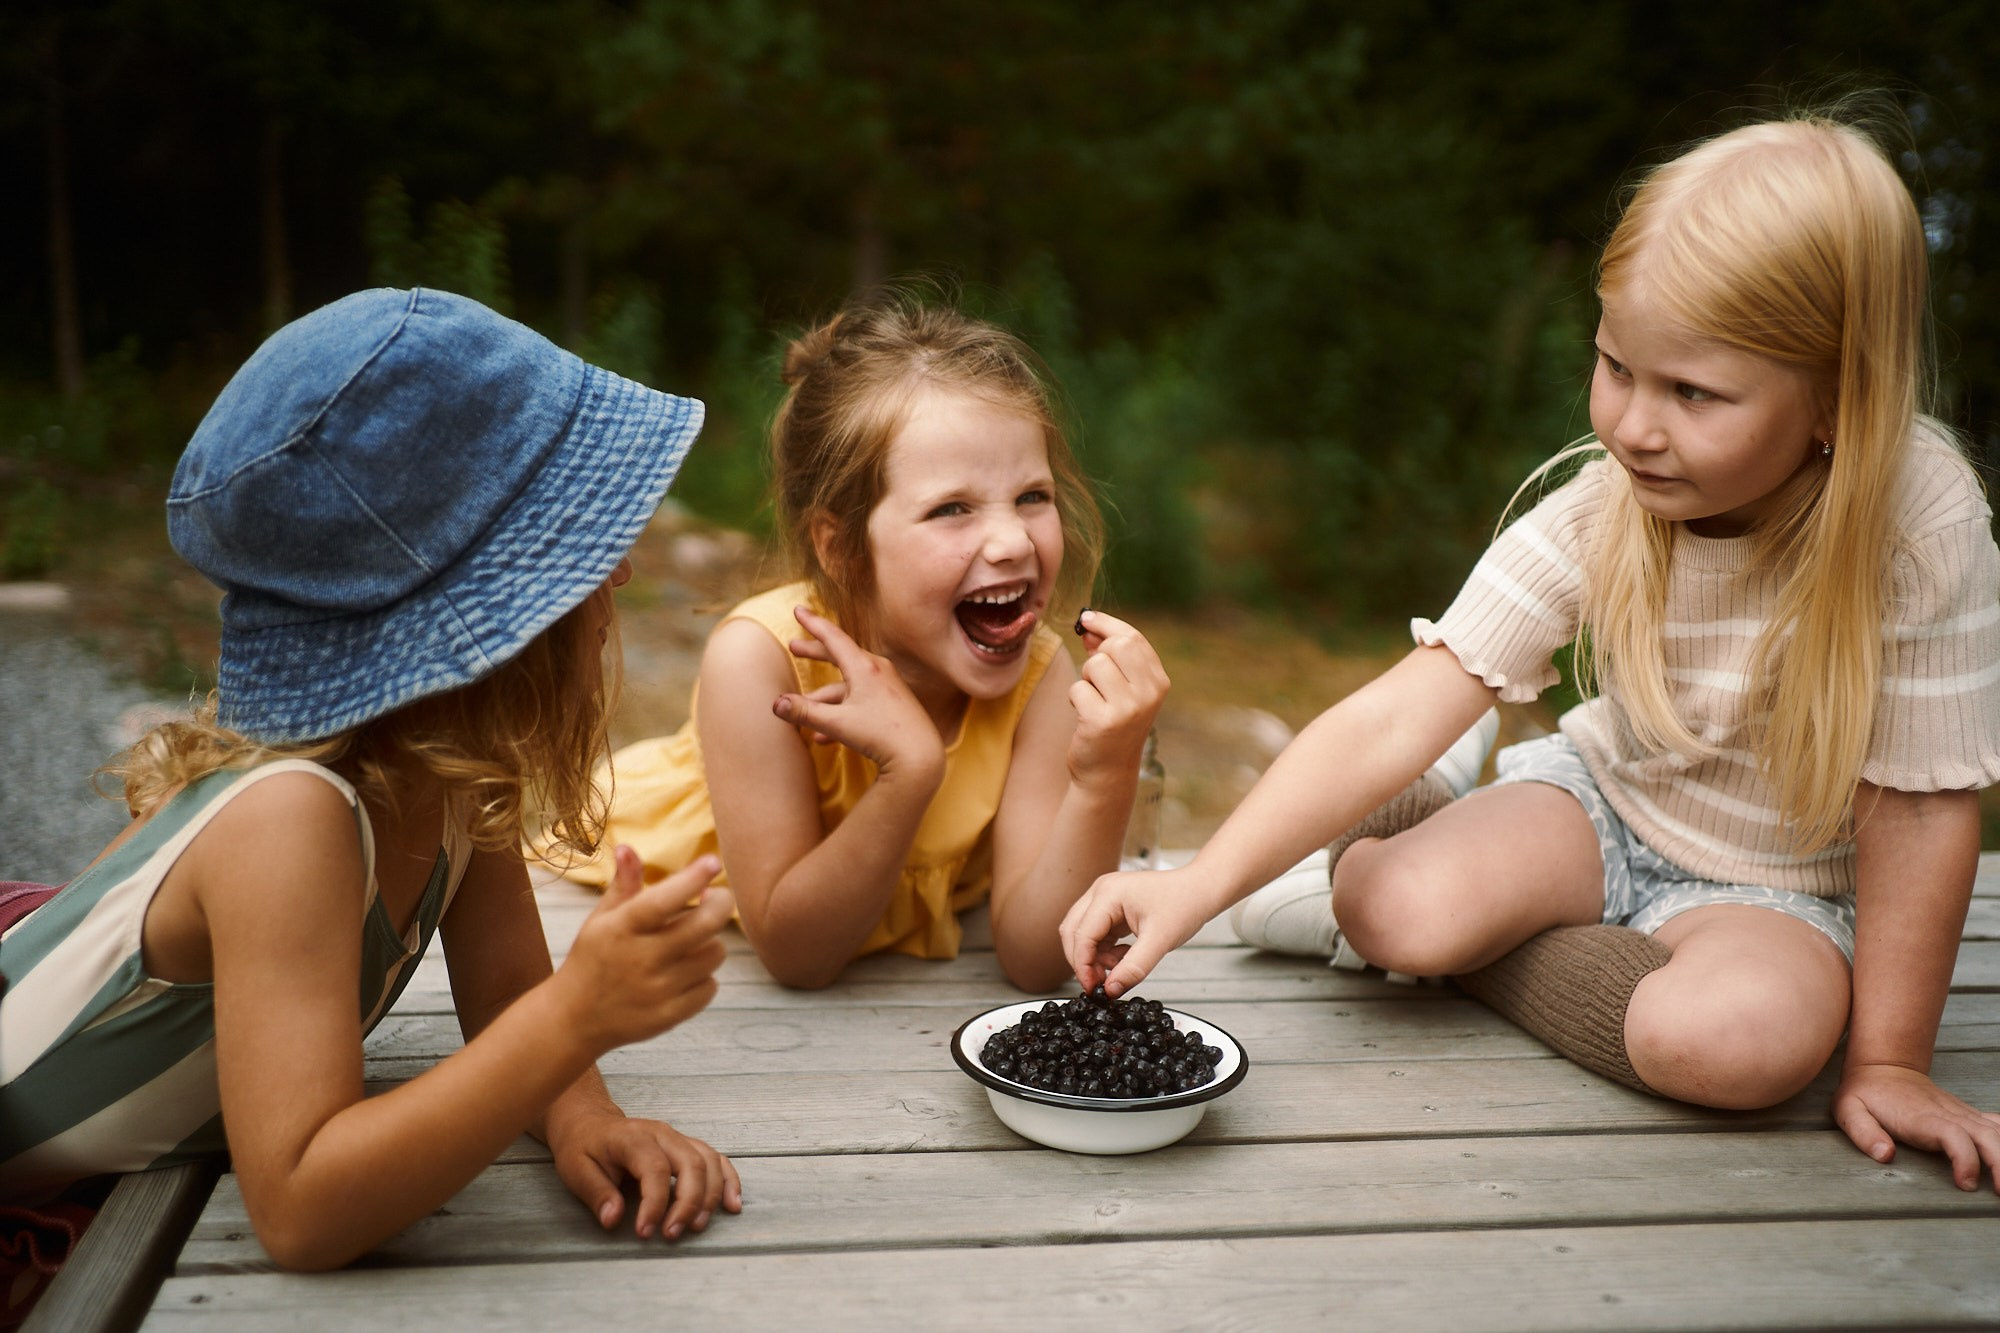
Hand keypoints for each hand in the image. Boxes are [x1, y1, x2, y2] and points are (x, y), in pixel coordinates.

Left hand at [552, 1110, 743, 1240]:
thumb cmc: (583, 1148)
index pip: (655, 1170)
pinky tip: (732, 1204)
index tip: (645, 1232)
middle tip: (673, 1234)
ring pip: (707, 1162)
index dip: (654, 1204)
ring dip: (709, 1196)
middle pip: (690, 1164)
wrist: (590, 1123)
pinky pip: (716, 1159)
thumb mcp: (576, 1170)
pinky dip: (728, 1181)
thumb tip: (612, 1219)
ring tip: (698, 1226)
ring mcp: (677, 1138)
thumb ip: (596, 1194)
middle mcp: (661, 1134)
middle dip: (688, 1204)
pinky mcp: (686, 1145)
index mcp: (633, 1138)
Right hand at [556, 846, 732, 1051]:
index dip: (691, 879)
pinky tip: (685, 973)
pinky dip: (704, 977)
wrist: (574, 1018)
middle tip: (715, 898)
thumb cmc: (593, 958)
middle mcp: (640, 959)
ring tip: (692, 941)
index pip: (662, 901)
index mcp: (621, 929)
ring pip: (714, 954)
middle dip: (720, 904)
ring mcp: (657, 991)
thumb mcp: (601, 919)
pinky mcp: (669, 1016)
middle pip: (704, 926)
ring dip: (710, 943)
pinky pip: (710, 987)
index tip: (713, 862)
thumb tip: (627, 846)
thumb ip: (623, 885)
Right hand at [777, 606, 944, 781]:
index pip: (833, 638)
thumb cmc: (881, 736)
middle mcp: (878, 671)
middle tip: (793, 646)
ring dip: (824, 697)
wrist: (920, 758)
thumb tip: (775, 703)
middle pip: (840, 656)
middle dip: (815, 653)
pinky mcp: (893, 704)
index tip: (798, 609)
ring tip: (803, 709)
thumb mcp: (838, 723)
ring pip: (847, 685)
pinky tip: (824, 738)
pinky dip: (841, 712)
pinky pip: (860, 701)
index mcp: (864, 667)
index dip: (813, 623)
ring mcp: (887, 687)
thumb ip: (805, 712)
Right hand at [1059, 863, 1220, 997]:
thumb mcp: (1160, 941)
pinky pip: (1096, 933)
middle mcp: (1101, 891)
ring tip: (1118, 969)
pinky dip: (1104, 951)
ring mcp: (1105, 898)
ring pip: (1083, 933)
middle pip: (1073, 931)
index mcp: (1109, 894)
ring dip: (1095, 957)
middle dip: (1083, 961)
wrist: (1201, 890)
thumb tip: (1111, 990)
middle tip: (1099, 985)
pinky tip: (1123, 957)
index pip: (1082, 934)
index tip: (1093, 988)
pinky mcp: (1111, 907)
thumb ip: (1133, 968)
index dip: (1083, 965)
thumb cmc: (1185, 903)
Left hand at [1068, 609, 1168, 792]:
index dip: (1106, 624)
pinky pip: (1078, 689)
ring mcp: (1128, 708)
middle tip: (1095, 677)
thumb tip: (1089, 625)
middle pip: (1116, 645)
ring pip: (1094, 665)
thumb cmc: (1112, 723)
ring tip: (1093, 700)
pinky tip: (1085, 717)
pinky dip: (1075, 699)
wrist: (1107, 771)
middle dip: (1097, 654)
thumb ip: (1111, 656)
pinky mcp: (1103, 721)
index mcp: (1158, 682)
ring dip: (1085, 679)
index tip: (1087, 618)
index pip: (1133, 638)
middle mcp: (1149, 694)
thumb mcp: (1121, 688)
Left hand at [1833, 1061, 1999, 1190]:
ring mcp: (1961, 1113)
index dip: (1965, 1159)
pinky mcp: (1968, 1115)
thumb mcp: (1848, 1110)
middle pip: (1987, 1136)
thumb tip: (1885, 1155)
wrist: (1882, 1067)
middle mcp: (1948, 1114)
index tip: (1965, 1184)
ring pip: (1997, 1131)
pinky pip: (1997, 1125)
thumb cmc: (1865, 1093)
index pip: (1954, 1136)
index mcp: (1922, 1118)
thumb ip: (1863, 1133)